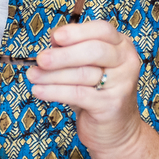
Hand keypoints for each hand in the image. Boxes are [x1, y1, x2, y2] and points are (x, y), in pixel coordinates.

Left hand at [26, 20, 144, 153]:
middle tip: (41, 59)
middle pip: (94, 51)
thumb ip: (71, 50)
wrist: (115, 129)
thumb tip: (52, 40)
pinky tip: (38, 90)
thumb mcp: (84, 66)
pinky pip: (78, 94)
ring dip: (52, 75)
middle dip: (63, 55)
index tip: (54, 37)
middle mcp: (126, 62)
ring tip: (32, 75)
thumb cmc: (95, 91)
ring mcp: (122, 83)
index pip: (102, 30)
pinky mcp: (111, 104)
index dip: (77, 32)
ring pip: (83, 74)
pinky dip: (54, 91)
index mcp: (121, 45)